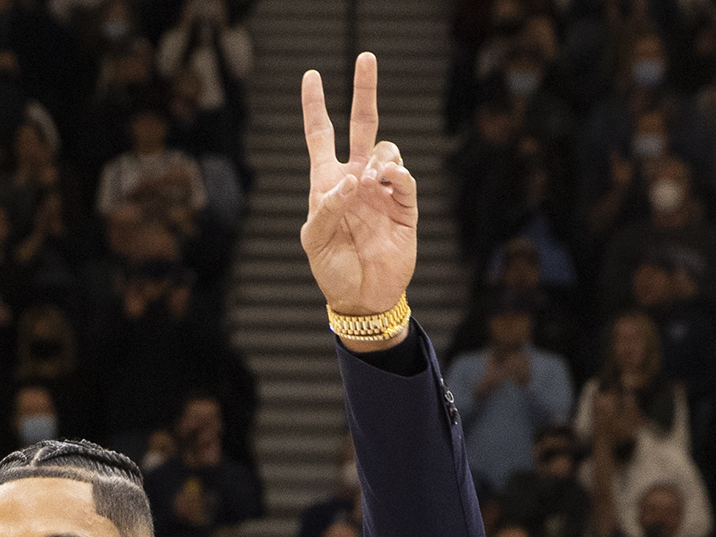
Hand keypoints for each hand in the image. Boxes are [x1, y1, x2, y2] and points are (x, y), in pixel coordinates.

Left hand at [299, 57, 417, 334]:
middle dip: (363, 91)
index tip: (311, 76)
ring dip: (379, 156)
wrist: (363, 299)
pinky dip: (398, 174)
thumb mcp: (315, 241)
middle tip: (366, 57)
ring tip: (371, 179)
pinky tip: (388, 178)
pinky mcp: (404, 208)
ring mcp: (381, 191)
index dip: (315, 106)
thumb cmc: (332, 270)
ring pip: (387, 150)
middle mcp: (356, 179)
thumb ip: (327, 209)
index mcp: (327, 182)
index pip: (321, 135)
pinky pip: (405, 180)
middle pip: (362, 126)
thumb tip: (351, 181)